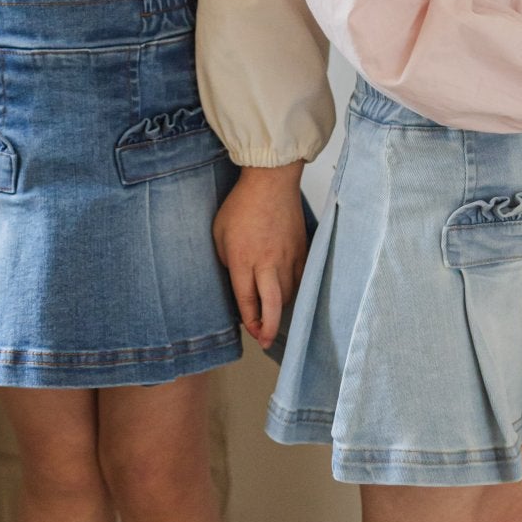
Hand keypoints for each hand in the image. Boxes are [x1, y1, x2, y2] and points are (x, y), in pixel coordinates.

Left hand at [212, 161, 307, 349]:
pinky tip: (285, 291)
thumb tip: (236, 280)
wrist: (271, 180)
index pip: (246, 301)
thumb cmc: (242, 204)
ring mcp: (288, 257)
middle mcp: (267, 262)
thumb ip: (226, 260)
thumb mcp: (219, 233)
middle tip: (264, 340)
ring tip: (271, 313)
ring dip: (278, 308)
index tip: (250, 331)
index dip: (249, 321)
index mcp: (243, 259)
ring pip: (288, 295)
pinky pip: (301, 279)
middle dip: (268, 329)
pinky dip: (293, 290)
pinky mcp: (302, 250)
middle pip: (272, 306)